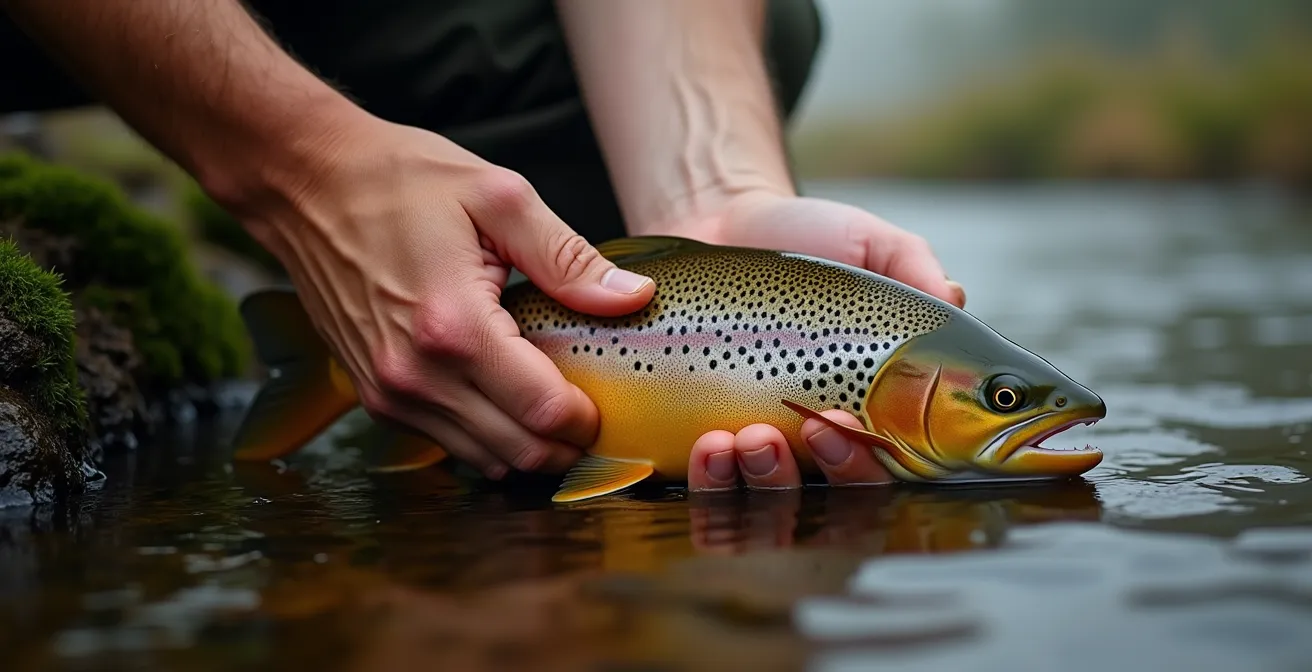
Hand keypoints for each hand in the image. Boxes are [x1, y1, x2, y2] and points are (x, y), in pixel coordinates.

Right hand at [239, 116, 655, 478]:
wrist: (306, 183)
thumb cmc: (400, 181)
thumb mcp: (499, 197)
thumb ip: (569, 257)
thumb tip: (633, 298)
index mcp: (455, 327)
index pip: (544, 411)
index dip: (590, 419)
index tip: (612, 401)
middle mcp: (416, 375)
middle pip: (519, 451)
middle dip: (568, 445)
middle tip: (598, 414)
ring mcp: (390, 392)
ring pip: (484, 460)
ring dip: (529, 448)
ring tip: (558, 411)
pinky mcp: (374, 396)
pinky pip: (448, 443)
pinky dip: (488, 438)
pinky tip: (508, 403)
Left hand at [645, 189, 963, 489]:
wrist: (723, 224)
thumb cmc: (808, 241)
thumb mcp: (870, 245)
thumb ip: (915, 270)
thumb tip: (954, 298)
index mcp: (873, 403)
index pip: (888, 460)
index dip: (869, 460)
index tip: (843, 422)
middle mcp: (821, 437)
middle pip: (837, 493)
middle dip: (822, 474)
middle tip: (795, 429)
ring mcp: (763, 444)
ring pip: (772, 499)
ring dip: (760, 481)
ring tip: (736, 440)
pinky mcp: (704, 439)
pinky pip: (713, 487)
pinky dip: (712, 481)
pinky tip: (708, 448)